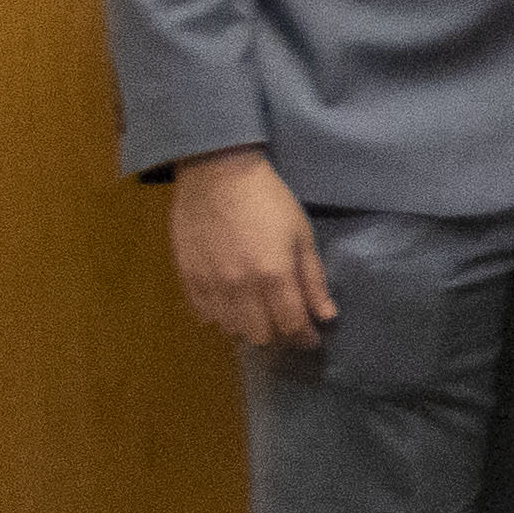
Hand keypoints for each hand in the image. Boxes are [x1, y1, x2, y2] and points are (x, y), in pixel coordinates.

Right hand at [167, 147, 332, 350]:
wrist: (216, 174)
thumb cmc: (268, 200)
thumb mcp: (302, 235)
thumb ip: (313, 279)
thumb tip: (326, 316)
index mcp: (273, 276)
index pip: (291, 326)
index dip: (305, 337)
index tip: (312, 338)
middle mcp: (240, 288)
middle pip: (260, 336)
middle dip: (280, 336)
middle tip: (287, 323)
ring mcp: (210, 285)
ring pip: (231, 330)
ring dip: (249, 328)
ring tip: (260, 314)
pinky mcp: (187, 278)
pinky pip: (204, 315)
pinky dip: (221, 318)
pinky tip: (232, 305)